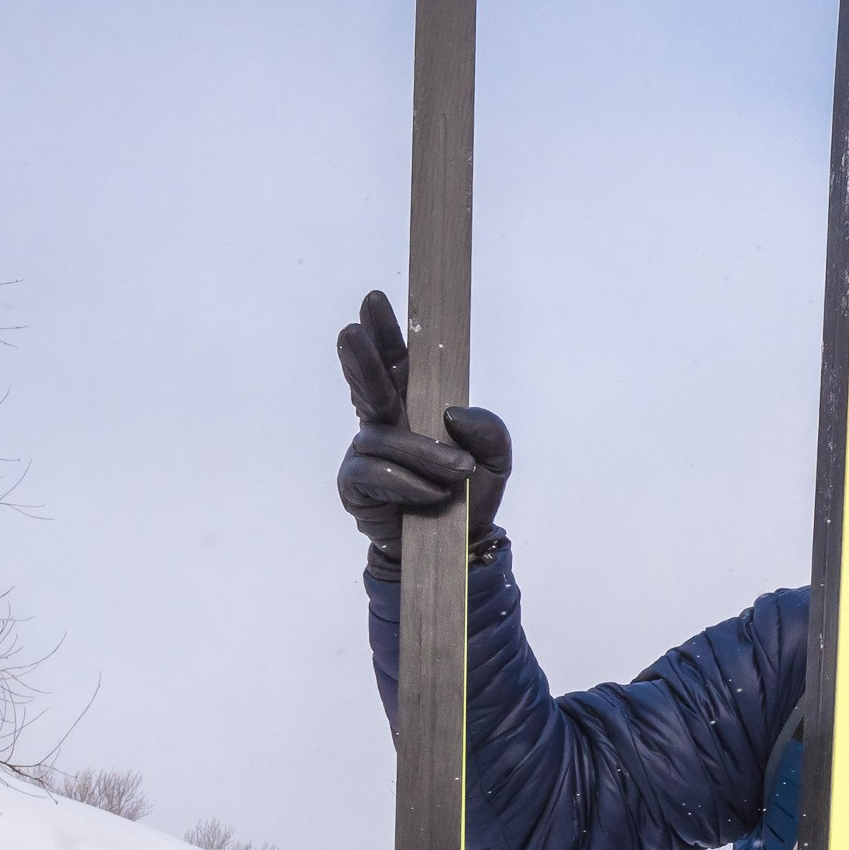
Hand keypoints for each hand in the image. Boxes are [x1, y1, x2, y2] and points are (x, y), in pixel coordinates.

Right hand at [334, 288, 510, 571]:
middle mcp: (385, 424)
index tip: (374, 301)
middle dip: (360, 358)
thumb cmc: (471, 496)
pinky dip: (408, 481)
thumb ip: (489, 429)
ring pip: (384, 437)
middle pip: (368, 384)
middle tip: (351, 331)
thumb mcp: (497, 459)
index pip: (397, 364)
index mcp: (415, 407)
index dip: (385, 334)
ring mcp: (365, 454)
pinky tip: (430, 492)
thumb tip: (453, 412)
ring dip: (423, 452)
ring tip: (457, 473)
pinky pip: (376, 473)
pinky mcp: (355, 487)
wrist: (461, 548)